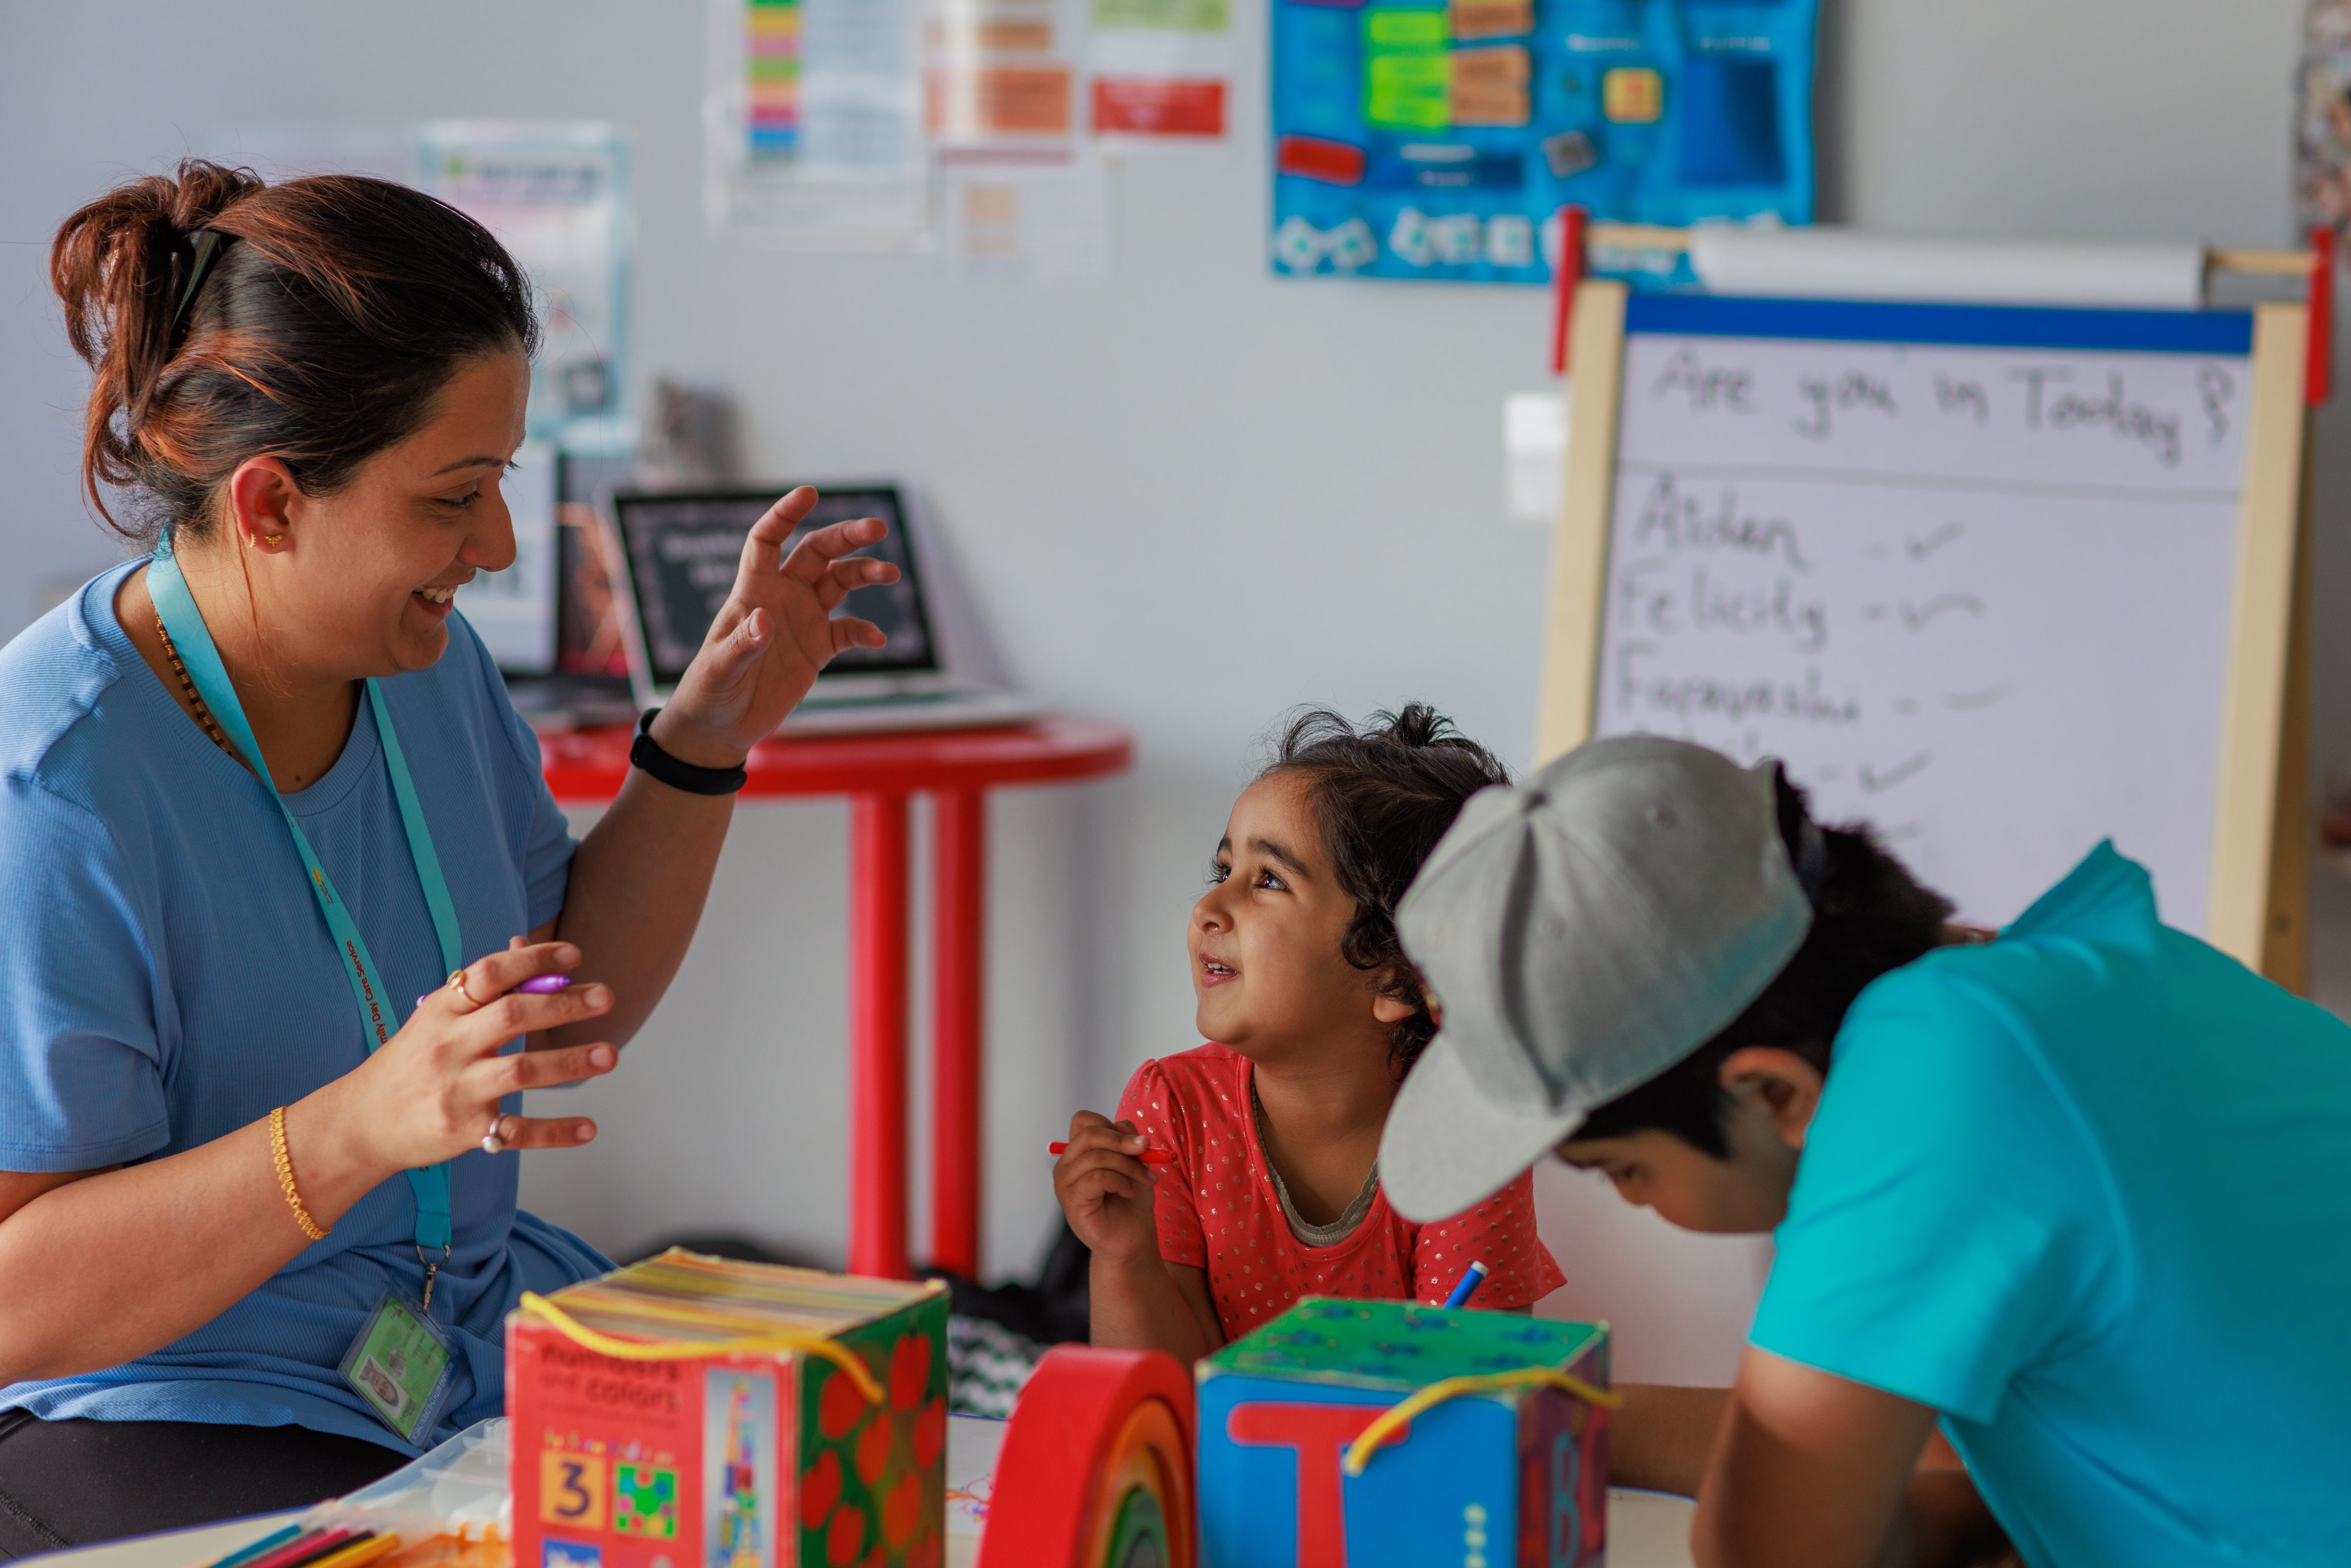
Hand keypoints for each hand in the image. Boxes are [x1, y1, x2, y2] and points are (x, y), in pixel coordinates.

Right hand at [326, 943, 618, 1174]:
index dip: (532, 961)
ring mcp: (456, 1090)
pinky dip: (554, 1132)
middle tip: (605, 998)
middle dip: (562, 1004)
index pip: (489, 974)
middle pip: (511, 1016)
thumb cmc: (409, 1063)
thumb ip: (481, 989)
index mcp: (442, 1010)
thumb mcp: (436, 1018)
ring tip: (608, 1054)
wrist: (359, 1123)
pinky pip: (516, 1130)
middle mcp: (448, 1046)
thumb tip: (526, 947)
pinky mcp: (464, 1131)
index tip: (573, 955)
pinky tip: (588, 1128)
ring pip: (520, 1070)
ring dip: (568, 1062)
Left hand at [653, 488, 900, 766]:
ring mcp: (802, 620)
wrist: (721, 725)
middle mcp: (781, 596)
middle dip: (846, 537)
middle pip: (816, 552)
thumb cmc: (710, 691)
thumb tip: (765, 619)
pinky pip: (848, 631)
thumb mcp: (720, 669)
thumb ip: (742, 644)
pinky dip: (864, 632)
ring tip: (891, 574)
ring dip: (865, 573)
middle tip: (878, 528)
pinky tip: (877, 639)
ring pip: (839, 582)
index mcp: (752, 590)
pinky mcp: (817, 648)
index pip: (767, 540)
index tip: (809, 494)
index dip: (784, 515)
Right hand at [1053, 1111, 1161, 1263]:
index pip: (1083, 1120)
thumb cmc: (1132, 1201)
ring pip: (1096, 1156)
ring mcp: (1065, 1184)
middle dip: (1122, 1140)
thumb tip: (1128, 1131)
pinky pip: (1097, 1177)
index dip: (1112, 1125)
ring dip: (1128, 1165)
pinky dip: (1120, 1181)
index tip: (1137, 1142)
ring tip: (1143, 1180)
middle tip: (1146, 1150)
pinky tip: (1128, 1192)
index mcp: (1078, 1153)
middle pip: (1089, 1134)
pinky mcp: (1072, 1201)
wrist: (1133, 1238)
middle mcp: (1066, 1165)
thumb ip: (1127, 1141)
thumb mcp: (1134, 1161)